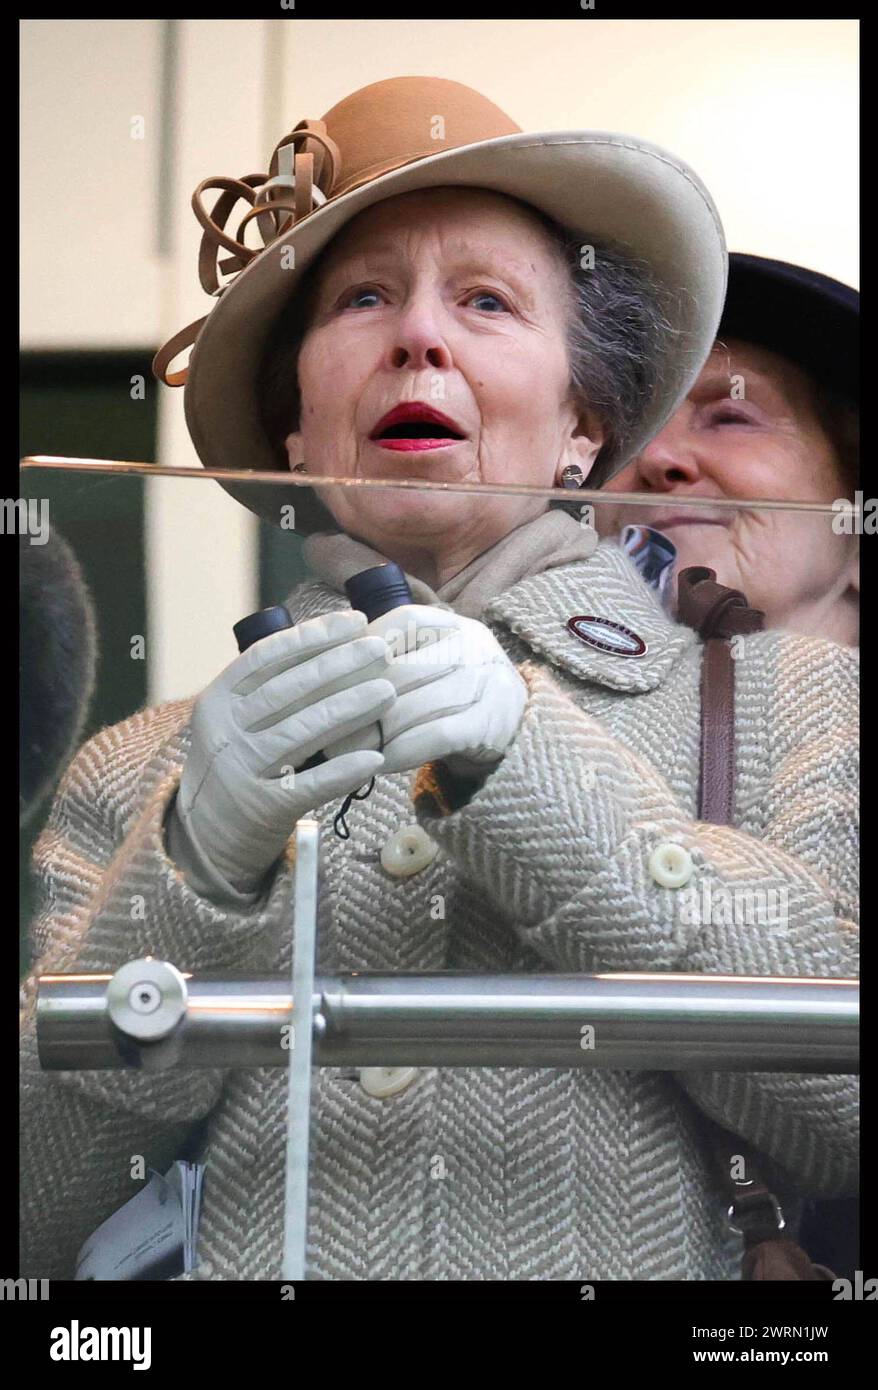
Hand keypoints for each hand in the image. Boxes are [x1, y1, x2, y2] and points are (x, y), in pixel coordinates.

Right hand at [173, 609, 395, 893]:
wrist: (205, 831)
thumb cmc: (239, 760)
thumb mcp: (237, 718)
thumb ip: (272, 686)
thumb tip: (336, 642)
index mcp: (219, 698)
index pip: (266, 657)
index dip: (312, 637)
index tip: (355, 621)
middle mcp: (224, 731)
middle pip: (287, 691)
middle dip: (339, 666)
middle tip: (381, 650)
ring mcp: (241, 771)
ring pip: (300, 733)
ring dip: (347, 710)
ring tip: (388, 693)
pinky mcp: (262, 808)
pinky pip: (308, 786)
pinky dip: (342, 771)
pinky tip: (375, 757)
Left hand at [323, 604, 526, 777]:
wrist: (515, 730)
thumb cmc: (455, 696)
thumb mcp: (431, 662)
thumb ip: (389, 657)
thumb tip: (322, 670)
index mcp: (454, 624)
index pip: (402, 621)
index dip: (362, 644)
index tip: (325, 672)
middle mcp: (474, 646)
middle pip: (401, 667)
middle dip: (353, 698)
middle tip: (316, 722)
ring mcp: (486, 683)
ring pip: (413, 704)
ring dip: (370, 732)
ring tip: (336, 751)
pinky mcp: (490, 724)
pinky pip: (435, 736)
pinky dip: (401, 751)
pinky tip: (376, 764)